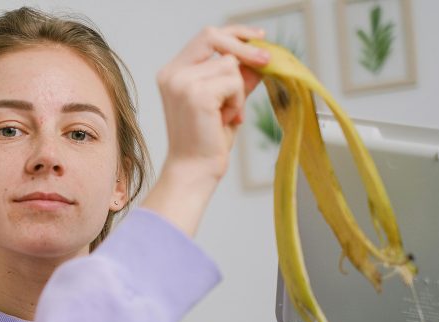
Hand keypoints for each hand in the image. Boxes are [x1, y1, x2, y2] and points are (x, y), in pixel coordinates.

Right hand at [141, 25, 268, 236]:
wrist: (194, 171)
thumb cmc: (206, 141)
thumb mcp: (224, 101)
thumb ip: (236, 77)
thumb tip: (258, 56)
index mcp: (172, 73)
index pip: (205, 37)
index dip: (234, 33)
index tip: (258, 37)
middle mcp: (172, 74)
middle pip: (214, 37)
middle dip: (244, 46)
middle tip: (266, 61)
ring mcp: (182, 82)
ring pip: (230, 65)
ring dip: (238, 90)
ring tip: (227, 114)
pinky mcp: (196, 94)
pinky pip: (234, 82)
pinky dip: (237, 101)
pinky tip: (226, 120)